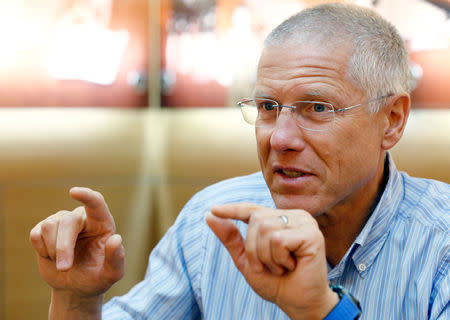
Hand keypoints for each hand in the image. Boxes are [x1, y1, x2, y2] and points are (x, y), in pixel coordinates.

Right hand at [29, 187, 124, 299]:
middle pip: (68, 222)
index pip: (96, 202)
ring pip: (49, 226)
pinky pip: (36, 235)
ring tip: (63, 263)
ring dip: (53, 251)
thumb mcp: (111, 274)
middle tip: (64, 268)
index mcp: (102, 223)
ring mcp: (62, 221)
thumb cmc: (97, 277)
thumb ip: (117, 259)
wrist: (75, 287)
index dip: (86, 196)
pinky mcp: (44, 229)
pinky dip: (42, 251)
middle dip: (63, 247)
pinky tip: (52, 257)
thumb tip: (116, 239)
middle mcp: (82, 217)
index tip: (74, 192)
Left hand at [206, 203, 337, 319]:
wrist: (297, 304)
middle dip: (255, 249)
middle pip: (257, 220)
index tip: (213, 209)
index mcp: (279, 219)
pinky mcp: (312, 234)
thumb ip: (231, 238)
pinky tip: (291, 266)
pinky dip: (278, 258)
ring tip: (281, 267)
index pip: (252, 209)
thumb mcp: (246, 260)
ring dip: (267, 256)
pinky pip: (279, 240)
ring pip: (267, 229)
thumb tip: (209, 215)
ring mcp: (305, 223)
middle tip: (270, 266)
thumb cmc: (275, 282)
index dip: (232, 209)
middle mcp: (293, 216)